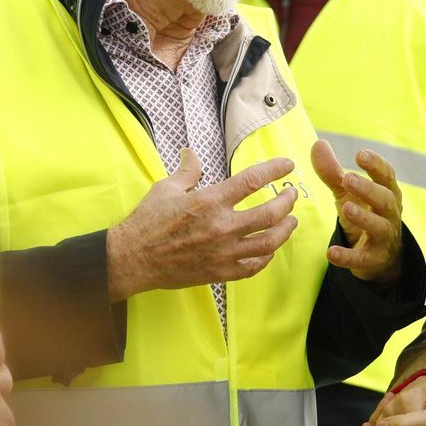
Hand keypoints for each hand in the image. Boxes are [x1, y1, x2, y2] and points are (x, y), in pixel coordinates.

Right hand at [106, 149, 299, 300]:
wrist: (133, 258)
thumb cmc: (147, 221)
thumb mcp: (166, 188)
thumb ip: (187, 171)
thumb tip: (192, 153)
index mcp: (210, 201)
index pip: (252, 181)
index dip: (274, 170)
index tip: (287, 165)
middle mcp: (221, 226)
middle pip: (269, 214)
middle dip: (287, 202)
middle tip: (292, 196)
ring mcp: (223, 252)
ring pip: (268, 243)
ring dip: (284, 231)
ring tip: (291, 222)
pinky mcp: (219, 272)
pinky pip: (253, 267)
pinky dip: (266, 258)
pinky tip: (269, 250)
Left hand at [311, 139, 403, 284]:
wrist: (379, 256)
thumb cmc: (364, 215)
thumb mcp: (348, 193)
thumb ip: (333, 172)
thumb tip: (318, 143)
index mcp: (387, 193)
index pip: (387, 176)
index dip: (375, 165)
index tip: (360, 154)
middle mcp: (390, 214)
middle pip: (385, 199)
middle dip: (367, 188)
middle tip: (347, 178)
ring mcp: (384, 237)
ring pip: (379, 226)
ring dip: (363, 217)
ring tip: (346, 208)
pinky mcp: (374, 259)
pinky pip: (363, 259)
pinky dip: (348, 257)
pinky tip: (331, 253)